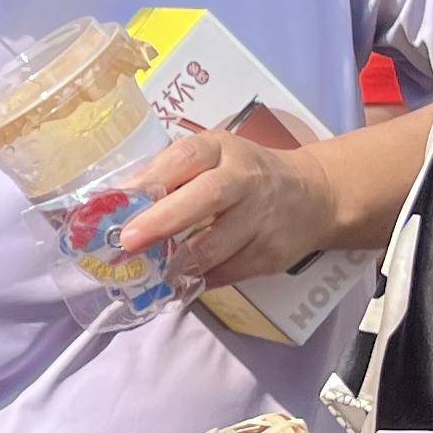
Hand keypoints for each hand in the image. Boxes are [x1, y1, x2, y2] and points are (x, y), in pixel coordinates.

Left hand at [117, 130, 335, 287]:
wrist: (313, 196)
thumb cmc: (244, 174)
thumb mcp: (213, 157)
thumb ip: (171, 173)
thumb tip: (119, 200)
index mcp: (223, 150)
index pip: (187, 156)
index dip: (153, 178)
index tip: (120, 202)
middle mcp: (246, 180)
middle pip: (208, 197)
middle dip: (164, 221)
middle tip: (128, 242)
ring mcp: (262, 219)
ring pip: (218, 245)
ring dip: (179, 262)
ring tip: (152, 271)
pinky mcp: (272, 253)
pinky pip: (229, 273)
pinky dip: (200, 280)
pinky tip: (180, 283)